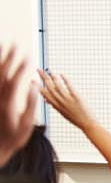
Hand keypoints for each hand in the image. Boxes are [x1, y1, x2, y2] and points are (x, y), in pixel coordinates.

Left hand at [0, 45, 37, 165]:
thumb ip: (31, 104)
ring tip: (2, 47)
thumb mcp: (26, 124)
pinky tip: (0, 64)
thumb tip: (36, 87)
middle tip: (14, 44)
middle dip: (8, 58)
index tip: (28, 56)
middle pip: (2, 74)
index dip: (21, 67)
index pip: (14, 80)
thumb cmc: (13, 138)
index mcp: (7, 103)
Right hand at [38, 69, 97, 131]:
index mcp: (55, 106)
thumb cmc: (75, 118)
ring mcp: (68, 99)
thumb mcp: (62, 112)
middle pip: (49, 87)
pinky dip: (65, 80)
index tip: (32, 80)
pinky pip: (69, 87)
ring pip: (58, 86)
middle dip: (43, 78)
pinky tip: (61, 74)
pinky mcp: (76, 97)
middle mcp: (60, 102)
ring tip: (49, 70)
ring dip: (53, 77)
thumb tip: (46, 100)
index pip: (44, 94)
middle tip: (38, 70)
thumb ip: (54, 105)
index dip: (37, 87)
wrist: (87, 123)